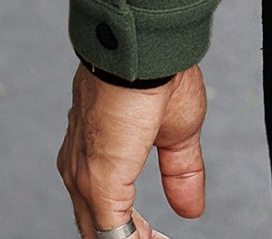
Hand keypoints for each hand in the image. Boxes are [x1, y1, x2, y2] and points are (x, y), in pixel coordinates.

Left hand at [57, 62, 207, 238]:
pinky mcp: (98, 184)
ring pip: (99, 234)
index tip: (158, 237)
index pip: (102, 211)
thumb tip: (192, 208)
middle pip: (95, 228)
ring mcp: (84, 178)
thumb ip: (181, 173)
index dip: (131, 231)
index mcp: (94, 156)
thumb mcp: (177, 132)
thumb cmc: (158, 73)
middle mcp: (79, 169)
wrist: (148, 50)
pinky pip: (110, 235)